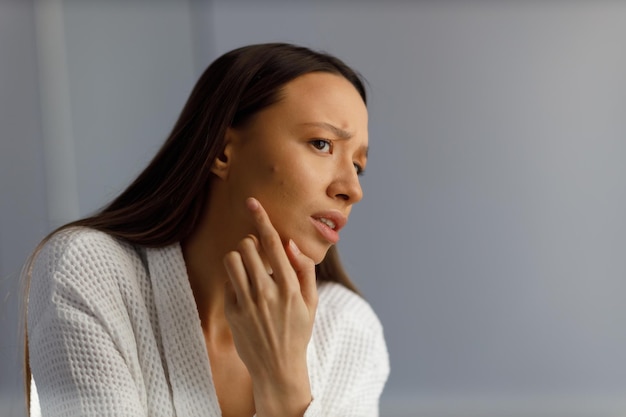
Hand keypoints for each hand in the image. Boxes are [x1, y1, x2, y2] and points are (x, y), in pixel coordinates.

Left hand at [223, 197, 317, 415]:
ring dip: (240, 257)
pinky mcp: (232, 312)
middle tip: (257, 253)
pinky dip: (235, 279)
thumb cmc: (298, 331)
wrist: (278, 368)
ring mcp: (247, 303)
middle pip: (247, 246)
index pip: (273, 243)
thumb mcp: (311, 302)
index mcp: (290, 286)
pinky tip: (246, 291)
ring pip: (232, 260)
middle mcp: (267, 292)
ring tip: (249, 269)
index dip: (261, 219)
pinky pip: (227, 281)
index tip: (252, 202)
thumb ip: (304, 270)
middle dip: (251, 243)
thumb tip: (290, 243)